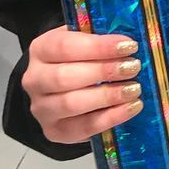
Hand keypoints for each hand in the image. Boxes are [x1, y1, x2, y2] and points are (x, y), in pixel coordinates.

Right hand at [23, 26, 144, 143]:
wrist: (60, 89)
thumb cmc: (78, 59)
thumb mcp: (83, 40)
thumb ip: (99, 37)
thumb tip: (129, 40)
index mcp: (40, 49)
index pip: (64, 46)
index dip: (98, 47)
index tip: (128, 45)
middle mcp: (34, 79)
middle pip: (64, 77)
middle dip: (103, 71)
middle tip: (133, 67)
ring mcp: (41, 108)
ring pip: (71, 104)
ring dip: (107, 96)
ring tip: (134, 89)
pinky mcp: (54, 131)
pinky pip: (83, 127)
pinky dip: (111, 118)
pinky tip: (131, 107)